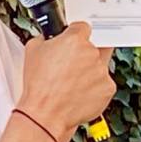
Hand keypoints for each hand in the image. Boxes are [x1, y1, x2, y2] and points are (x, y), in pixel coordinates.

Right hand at [17, 22, 115, 141]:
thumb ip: (46, 38)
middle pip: (95, 45)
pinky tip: (79, 92)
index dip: (77, 34)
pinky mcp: (108, 87)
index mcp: (75, 40)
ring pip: (101, 64)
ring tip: (73, 82)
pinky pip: (104, 83)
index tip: (75, 40)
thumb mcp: (32, 51)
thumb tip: (49, 37)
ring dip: (91, 70)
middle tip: (74, 63)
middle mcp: (91, 53)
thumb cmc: (39, 87)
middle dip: (86, 53)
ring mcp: (102, 70)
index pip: (83, 27)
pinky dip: (95, 87)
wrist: (45, 114)